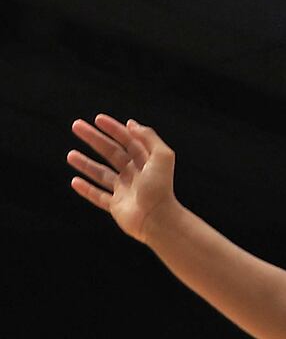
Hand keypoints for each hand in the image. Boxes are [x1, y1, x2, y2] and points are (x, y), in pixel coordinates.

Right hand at [67, 115, 179, 243]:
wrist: (157, 219)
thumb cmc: (161, 187)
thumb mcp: (162, 156)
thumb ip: (148, 138)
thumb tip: (131, 124)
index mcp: (146, 161)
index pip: (128, 140)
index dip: (113, 129)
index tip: (97, 119)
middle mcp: (135, 174)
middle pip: (111, 153)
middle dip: (94, 139)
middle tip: (76, 126)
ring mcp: (124, 190)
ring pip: (101, 174)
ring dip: (85, 163)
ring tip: (70, 154)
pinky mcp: (116, 206)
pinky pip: (98, 196)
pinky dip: (86, 189)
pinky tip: (74, 181)